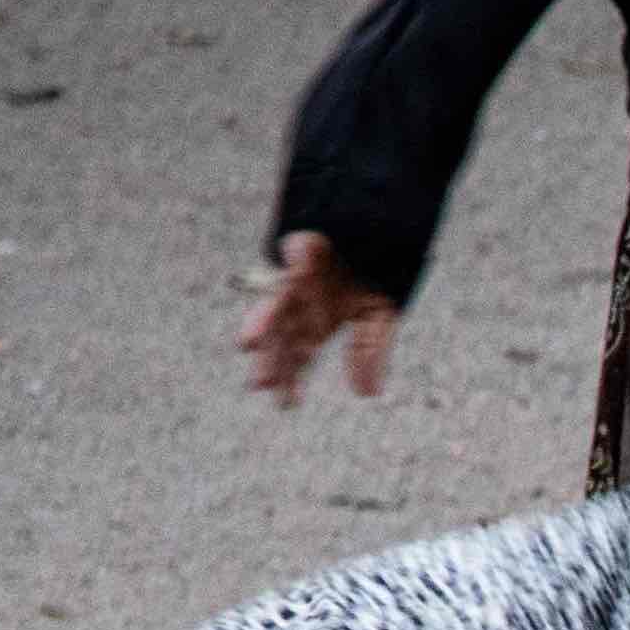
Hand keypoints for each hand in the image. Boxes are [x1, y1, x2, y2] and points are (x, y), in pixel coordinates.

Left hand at [235, 232, 400, 404]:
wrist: (379, 225)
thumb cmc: (376, 269)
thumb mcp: (379, 315)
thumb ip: (371, 352)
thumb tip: (367, 395)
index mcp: (319, 320)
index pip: (301, 354)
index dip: (292, 377)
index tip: (286, 403)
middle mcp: (304, 302)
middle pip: (283, 335)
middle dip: (272, 358)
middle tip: (261, 385)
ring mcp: (300, 277)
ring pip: (278, 304)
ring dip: (264, 323)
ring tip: (250, 344)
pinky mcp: (303, 248)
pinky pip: (294, 261)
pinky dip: (291, 271)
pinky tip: (285, 289)